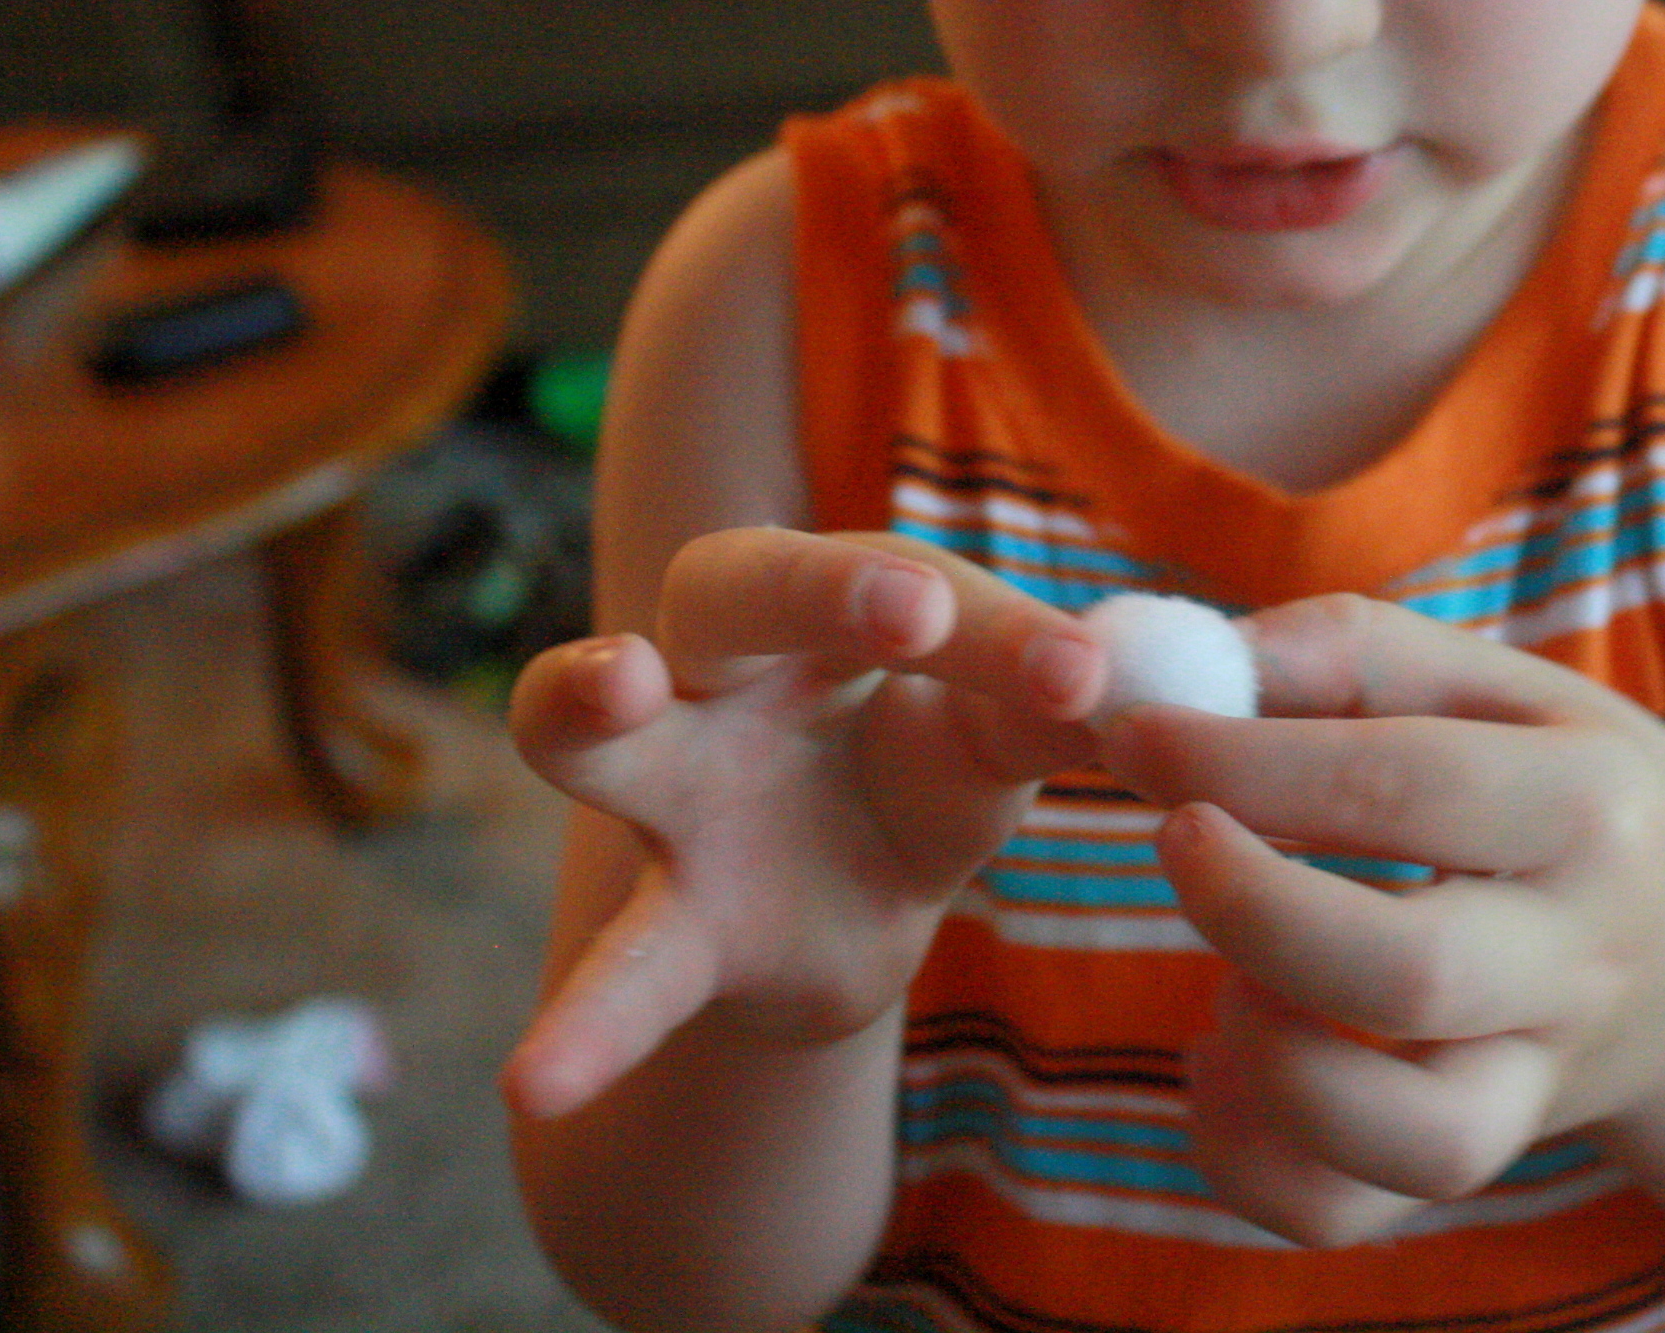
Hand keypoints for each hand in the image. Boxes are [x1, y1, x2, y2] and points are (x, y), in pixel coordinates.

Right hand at [504, 528, 1103, 1119]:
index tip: (1079, 673)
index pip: (903, 582)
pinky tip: (538, 1082)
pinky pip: (619, 970)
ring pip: (588, 734)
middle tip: (910, 605)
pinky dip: (584, 1025)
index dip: (993, 624)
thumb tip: (1126, 694)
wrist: (857, 923)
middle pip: (731, 587)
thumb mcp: (997, 743)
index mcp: (820, 612)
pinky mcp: (673, 930)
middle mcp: (720, 678)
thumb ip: (1048, 714)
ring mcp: (673, 801)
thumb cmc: (923, 776)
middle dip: (817, 586)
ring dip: (584, 695)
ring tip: (613, 683)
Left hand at [1094, 595, 1664, 1247]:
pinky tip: (1219, 1057)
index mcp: (1590, 809)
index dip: (1243, 759)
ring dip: (1274, 1063)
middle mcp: (1580, 957)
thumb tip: (1201, 661)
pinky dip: (1245, 1155)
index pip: (1402, 787)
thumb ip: (1356, 655)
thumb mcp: (1506, 690)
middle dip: (1252, 908)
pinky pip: (1345, 1211)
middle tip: (1175, 837)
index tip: (1134, 732)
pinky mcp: (1476, 1155)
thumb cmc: (1566, 789)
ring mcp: (1537, 1078)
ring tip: (1233, 978)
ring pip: (1407, 1139)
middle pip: (1408, 977)